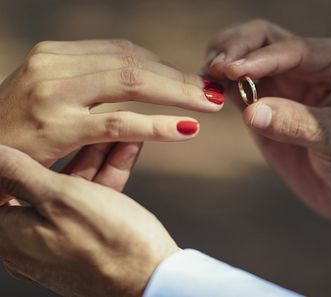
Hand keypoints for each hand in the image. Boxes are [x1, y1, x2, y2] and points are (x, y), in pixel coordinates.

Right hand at [0, 39, 224, 165]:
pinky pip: (117, 124)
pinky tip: (185, 129)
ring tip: (209, 104)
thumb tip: (139, 81)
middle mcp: (55, 66)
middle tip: (213, 90)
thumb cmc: (16, 129)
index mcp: (57, 55)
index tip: (190, 79)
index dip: (163, 65)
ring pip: (131, 85)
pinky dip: (156, 125)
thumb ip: (88, 83)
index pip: (123, 51)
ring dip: (177, 94)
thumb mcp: (49, 93)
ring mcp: (55, 95)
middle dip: (179, 78)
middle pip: (134, 63)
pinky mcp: (56, 128)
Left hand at [0, 145, 177, 296]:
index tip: (34, 132)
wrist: (154, 279)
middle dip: (70, 148)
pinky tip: (124, 150)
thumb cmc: (109, 242)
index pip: (3, 185)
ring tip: (116, 131)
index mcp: (13, 235)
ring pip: (74, 188)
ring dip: (96, 157)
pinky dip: (107, 175)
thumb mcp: (63, 199)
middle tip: (86, 123)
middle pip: (44, 182)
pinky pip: (93, 199)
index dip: (17, 154)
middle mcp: (32, 241)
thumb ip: (21, 175)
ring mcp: (63, 239)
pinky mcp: (89, 238)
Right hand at [206, 20, 330, 236]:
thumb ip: (296, 124)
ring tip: (206, 77)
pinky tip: (208, 93)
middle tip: (216, 66)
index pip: (292, 49)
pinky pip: (236, 89)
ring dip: (222, 63)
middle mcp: (306, 66)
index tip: (233, 70)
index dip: (260, 58)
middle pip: (262, 40)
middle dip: (236, 48)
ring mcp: (283, 85)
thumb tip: (252, 112)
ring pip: (244, 59)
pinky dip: (219, 87)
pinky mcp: (263, 107)